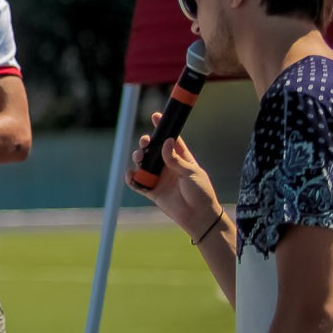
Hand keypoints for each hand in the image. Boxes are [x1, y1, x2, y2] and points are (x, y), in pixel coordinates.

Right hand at [128, 116, 221, 236]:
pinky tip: (131, 175)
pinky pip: (138, 182)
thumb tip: (166, 141)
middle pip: (152, 150)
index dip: (163, 128)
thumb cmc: (201, 192)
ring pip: (143, 163)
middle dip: (145, 144)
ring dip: (138, 158)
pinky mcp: (152, 191)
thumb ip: (176, 158)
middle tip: (145, 143)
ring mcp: (159, 178)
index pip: (171, 140)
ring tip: (139, 159)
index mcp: (181, 159)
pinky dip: (132, 178)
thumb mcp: (191, 172)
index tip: (156, 116)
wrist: (199, 216)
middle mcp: (168, 166)